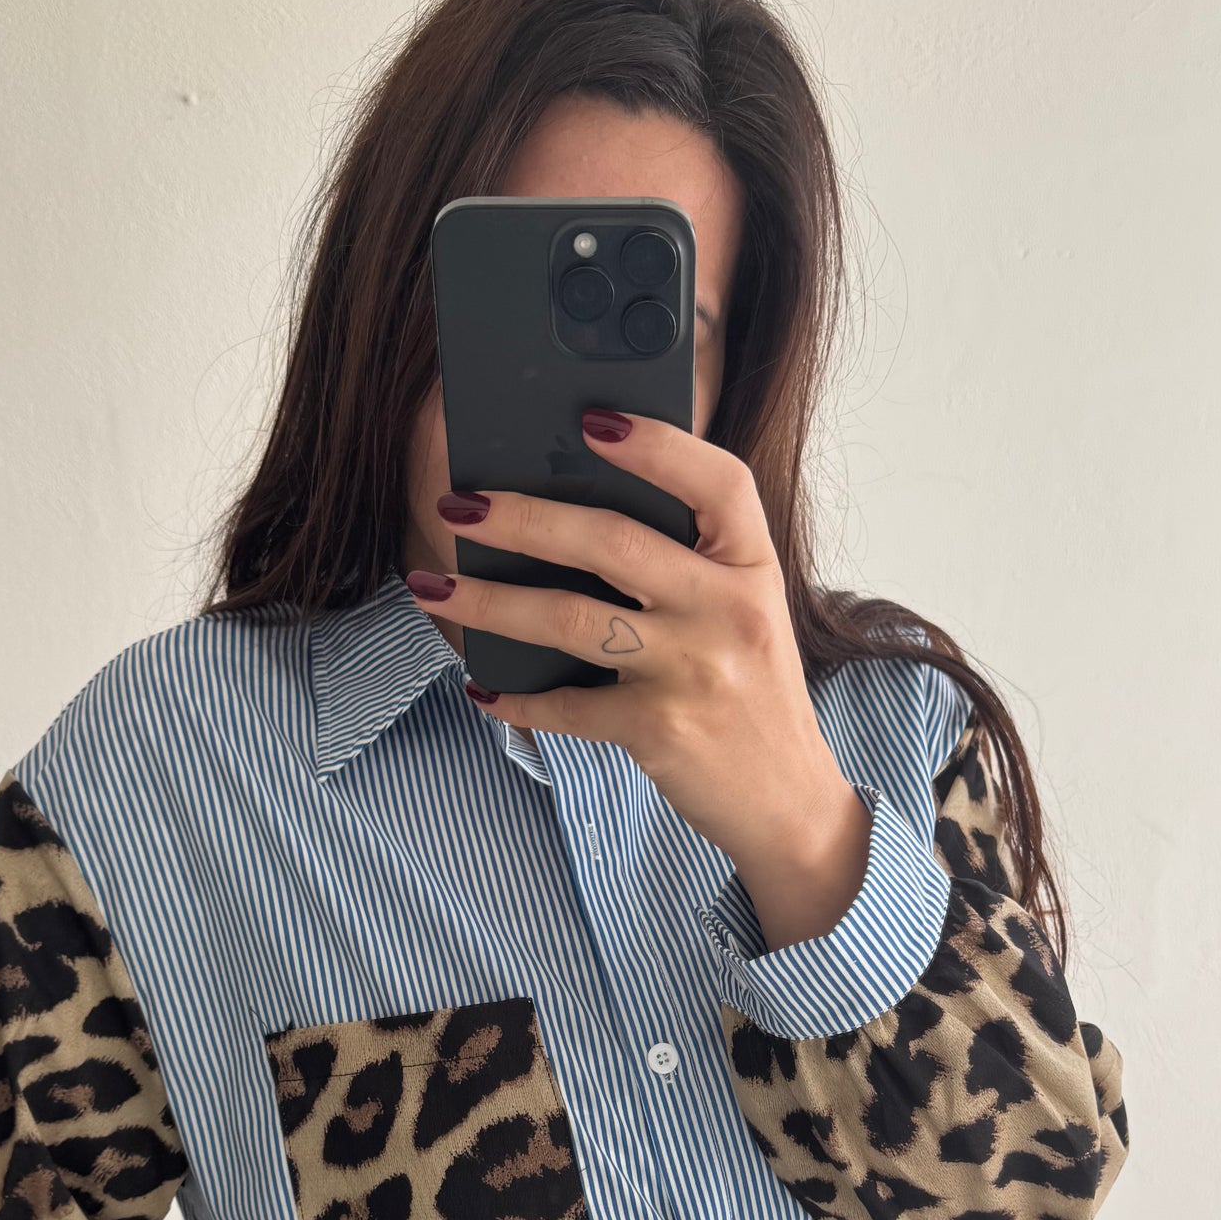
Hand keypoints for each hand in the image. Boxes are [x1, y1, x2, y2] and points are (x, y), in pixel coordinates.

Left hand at [408, 412, 872, 953]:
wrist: (788, 800)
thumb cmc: (751, 693)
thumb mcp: (744, 613)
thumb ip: (688, 566)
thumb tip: (570, 516)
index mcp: (752, 567)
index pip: (719, 482)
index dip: (658, 444)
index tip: (593, 419)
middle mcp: (727, 610)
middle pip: (613, 541)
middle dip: (523, 517)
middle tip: (460, 503)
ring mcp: (693, 670)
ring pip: (571, 619)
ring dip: (489, 600)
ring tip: (432, 586)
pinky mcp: (659, 729)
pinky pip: (567, 706)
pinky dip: (516, 700)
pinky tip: (483, 690)